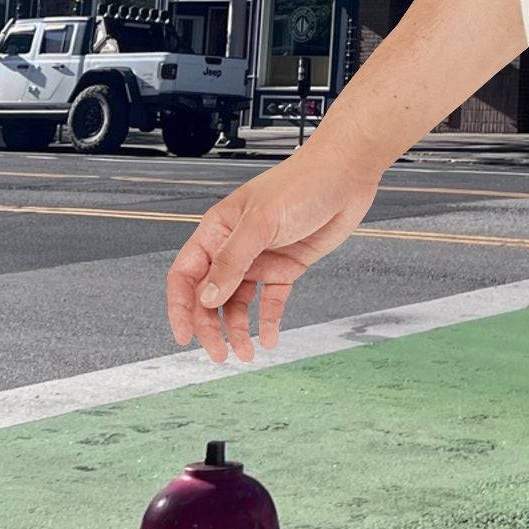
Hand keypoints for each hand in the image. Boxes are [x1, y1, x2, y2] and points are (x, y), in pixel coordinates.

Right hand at [164, 139, 382, 363]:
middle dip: (211, 327)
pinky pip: (271, 301)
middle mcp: (235, 247)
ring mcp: (261, 258)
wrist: (348, 173)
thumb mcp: (262, 222)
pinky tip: (269, 338)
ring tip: (246, 354)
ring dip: (238, 329)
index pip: (187, 274)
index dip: (180, 306)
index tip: (184, 336)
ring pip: (238, 303)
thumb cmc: (302, 183)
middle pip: (210, 295)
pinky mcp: (287, 266)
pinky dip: (268, 321)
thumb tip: (206, 298)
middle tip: (220, 354)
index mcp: (218, 230)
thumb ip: (233, 260)